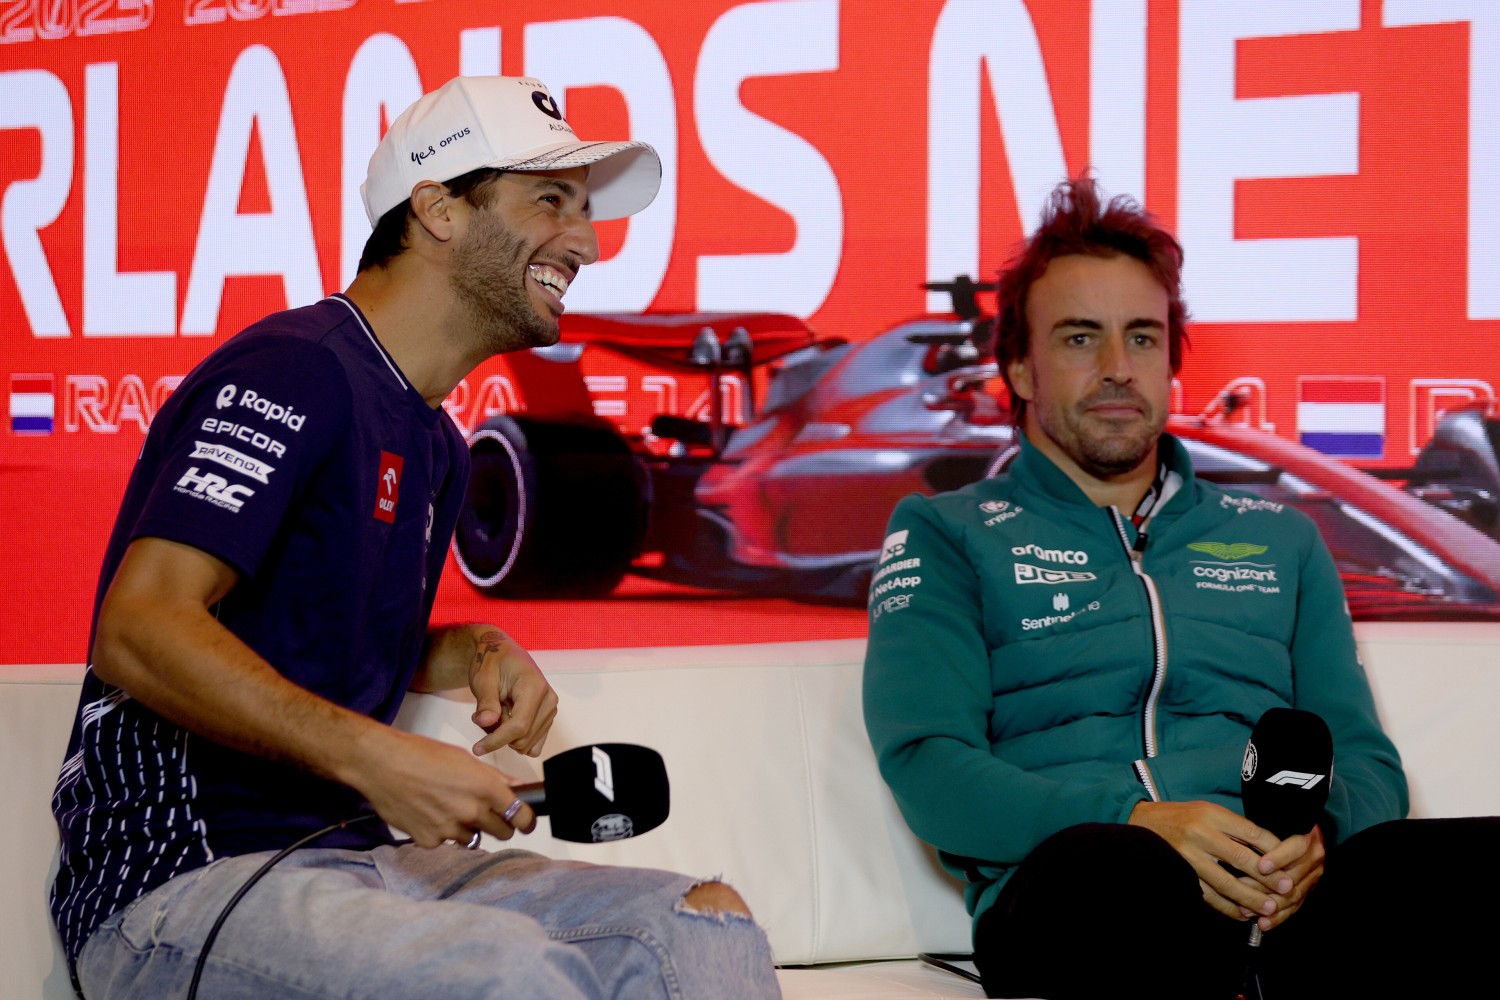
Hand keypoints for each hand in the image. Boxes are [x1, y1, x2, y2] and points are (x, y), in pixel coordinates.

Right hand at [353, 727, 536, 847]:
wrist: (381, 765)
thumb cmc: (420, 754)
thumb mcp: (464, 760)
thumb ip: (493, 777)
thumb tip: (515, 787)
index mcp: (485, 787)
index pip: (521, 816)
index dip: (526, 821)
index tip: (525, 822)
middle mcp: (471, 811)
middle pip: (502, 832)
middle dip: (499, 825)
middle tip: (488, 815)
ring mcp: (449, 829)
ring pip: (473, 838)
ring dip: (468, 828)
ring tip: (449, 808)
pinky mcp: (429, 840)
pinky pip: (445, 842)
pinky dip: (441, 832)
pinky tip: (429, 813)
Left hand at [468, 628, 557, 757]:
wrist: (502, 652)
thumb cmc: (492, 662)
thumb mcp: (483, 679)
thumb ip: (486, 702)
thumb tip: (485, 722)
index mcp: (534, 687)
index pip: (519, 726)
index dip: (497, 740)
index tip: (477, 748)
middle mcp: (548, 700)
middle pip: (523, 738)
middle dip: (498, 735)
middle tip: (482, 715)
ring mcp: (550, 710)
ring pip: (527, 744)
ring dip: (506, 737)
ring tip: (495, 713)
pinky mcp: (547, 718)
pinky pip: (533, 744)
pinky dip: (516, 739)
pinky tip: (505, 721)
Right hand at [1128, 800, 1300, 923]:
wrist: (1141, 822)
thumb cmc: (1181, 817)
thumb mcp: (1208, 811)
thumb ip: (1234, 827)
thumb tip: (1270, 849)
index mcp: (1210, 814)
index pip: (1250, 832)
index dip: (1273, 849)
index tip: (1290, 862)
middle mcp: (1199, 833)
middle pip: (1240, 858)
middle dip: (1267, 876)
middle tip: (1286, 888)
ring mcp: (1188, 856)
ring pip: (1224, 881)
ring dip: (1249, 897)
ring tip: (1269, 908)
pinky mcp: (1179, 872)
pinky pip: (1206, 894)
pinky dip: (1226, 907)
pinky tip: (1241, 914)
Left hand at [1236, 823, 1325, 931]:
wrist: (1305, 832)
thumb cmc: (1283, 825)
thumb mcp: (1276, 822)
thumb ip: (1262, 832)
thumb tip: (1237, 840)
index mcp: (1307, 839)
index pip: (1295, 849)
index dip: (1278, 858)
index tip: (1261, 866)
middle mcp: (1314, 859)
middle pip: (1292, 877)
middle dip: (1266, 886)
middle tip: (1243, 891)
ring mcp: (1313, 877)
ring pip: (1293, 896)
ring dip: (1269, 906)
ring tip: (1248, 910)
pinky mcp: (1309, 891)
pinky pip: (1294, 907)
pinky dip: (1278, 917)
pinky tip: (1263, 923)